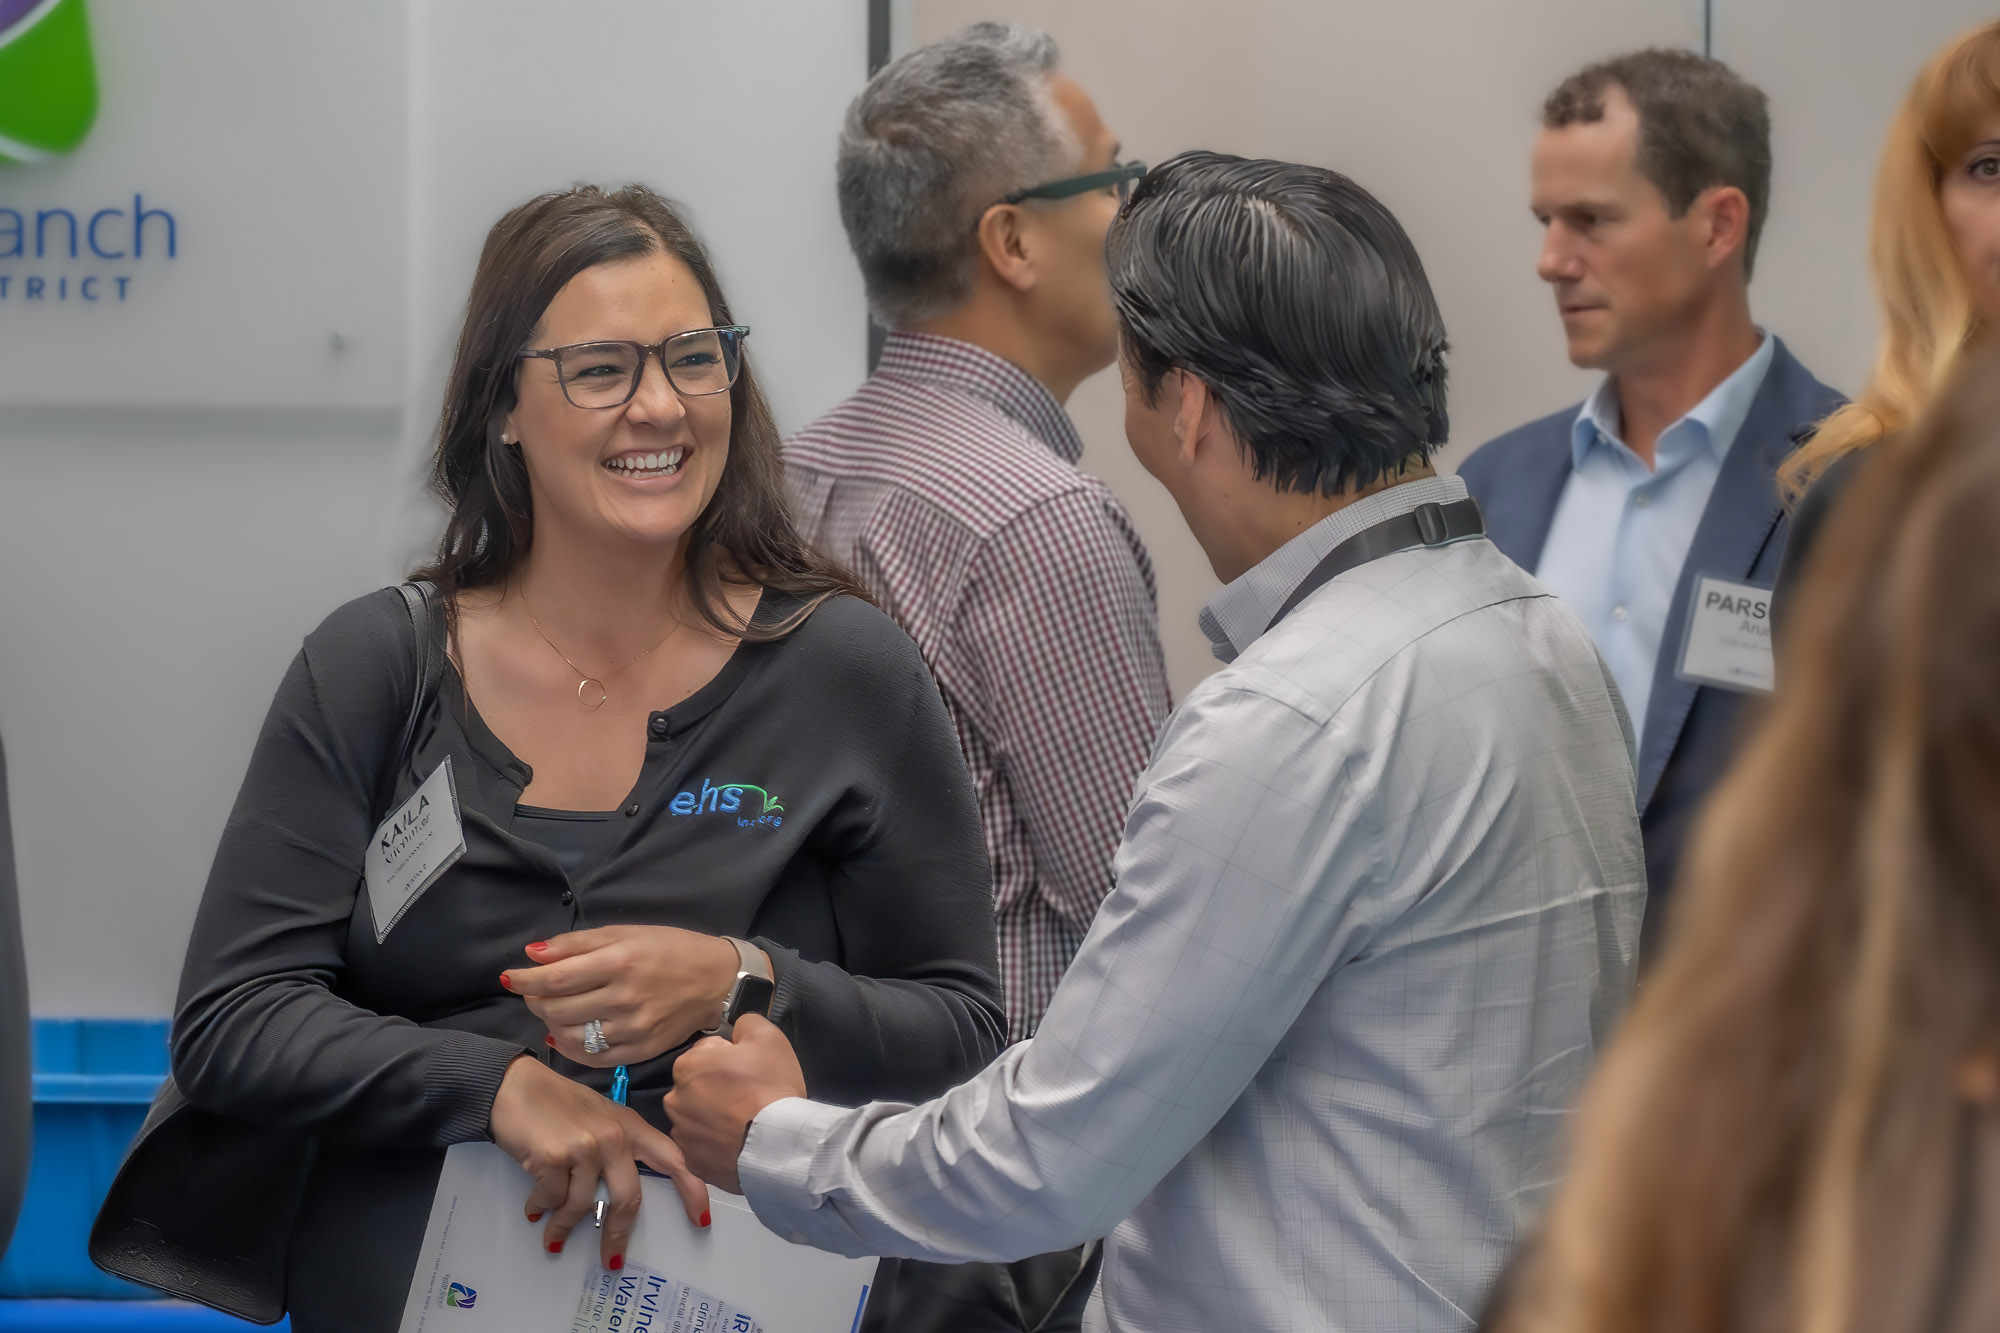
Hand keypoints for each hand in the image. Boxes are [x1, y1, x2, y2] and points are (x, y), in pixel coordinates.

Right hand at [489, 1055, 710, 1268]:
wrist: (513, 1086)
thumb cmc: (555, 1103)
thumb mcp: (599, 1117)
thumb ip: (618, 1146)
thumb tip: (621, 1193)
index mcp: (631, 1126)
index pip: (673, 1159)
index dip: (691, 1189)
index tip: (700, 1219)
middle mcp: (614, 1137)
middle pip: (628, 1197)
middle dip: (618, 1234)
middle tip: (611, 1260)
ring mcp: (585, 1147)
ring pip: (584, 1205)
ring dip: (564, 1226)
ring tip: (552, 1235)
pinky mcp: (555, 1158)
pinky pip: (552, 1200)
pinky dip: (542, 1210)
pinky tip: (534, 1209)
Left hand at [504, 926, 752, 1066]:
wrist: (718, 980)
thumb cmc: (670, 949)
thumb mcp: (626, 934)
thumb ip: (577, 943)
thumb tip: (532, 954)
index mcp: (620, 961)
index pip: (556, 978)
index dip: (525, 980)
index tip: (511, 978)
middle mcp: (625, 997)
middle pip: (558, 1009)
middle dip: (536, 1001)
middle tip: (536, 993)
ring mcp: (634, 1029)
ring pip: (571, 1036)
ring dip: (551, 1024)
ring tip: (553, 1012)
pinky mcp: (642, 1051)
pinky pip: (593, 1058)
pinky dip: (571, 1048)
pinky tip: (567, 1035)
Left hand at [663, 1014, 806, 1194]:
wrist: (778, 1142)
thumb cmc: (771, 1086)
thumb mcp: (768, 1036)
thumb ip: (746, 1022)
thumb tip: (737, 1028)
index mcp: (687, 1066)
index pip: (705, 1054)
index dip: (729, 1059)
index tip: (747, 1071)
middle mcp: (675, 1099)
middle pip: (697, 1086)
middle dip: (716, 1088)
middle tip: (747, 1096)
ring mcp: (682, 1134)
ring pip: (697, 1118)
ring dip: (713, 1117)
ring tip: (743, 1122)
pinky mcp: (693, 1162)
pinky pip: (702, 1147)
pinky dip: (715, 1145)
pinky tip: (737, 1142)